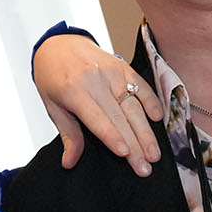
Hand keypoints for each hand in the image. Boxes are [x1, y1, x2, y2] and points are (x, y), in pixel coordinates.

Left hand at [33, 34, 162, 175]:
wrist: (58, 44)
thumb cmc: (53, 78)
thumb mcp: (53, 106)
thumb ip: (68, 134)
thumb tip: (69, 162)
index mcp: (74, 92)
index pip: (98, 119)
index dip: (113, 137)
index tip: (126, 155)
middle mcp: (95, 81)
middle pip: (120, 117)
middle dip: (135, 145)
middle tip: (146, 167)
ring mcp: (112, 73)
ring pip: (134, 106)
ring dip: (146, 132)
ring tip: (154, 154)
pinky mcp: (123, 67)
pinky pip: (141, 86)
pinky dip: (151, 102)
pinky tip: (159, 119)